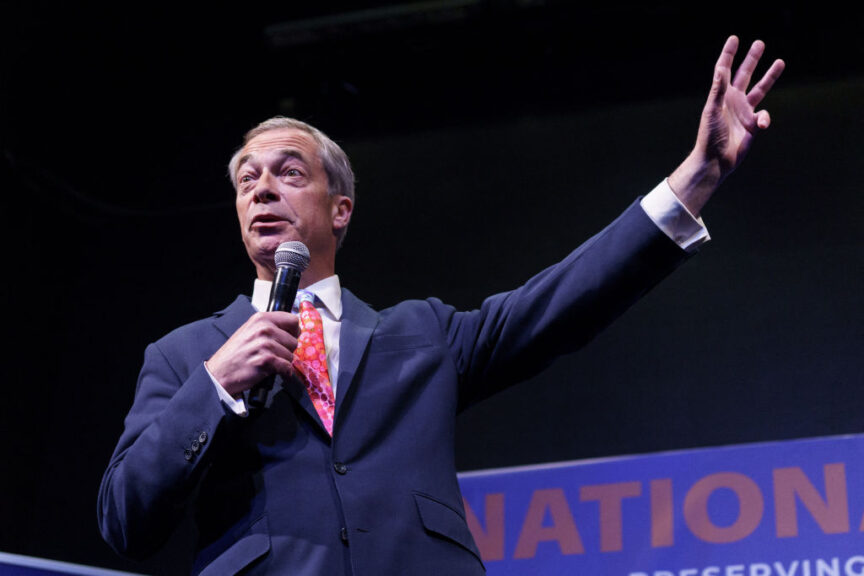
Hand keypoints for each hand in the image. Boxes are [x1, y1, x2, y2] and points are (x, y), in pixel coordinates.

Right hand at [206, 311, 299, 396]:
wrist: (219, 372)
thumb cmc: (235, 353)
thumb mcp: (250, 330)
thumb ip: (270, 326)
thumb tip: (295, 328)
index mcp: (261, 318)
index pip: (293, 320)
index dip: (293, 332)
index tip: (287, 339)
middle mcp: (264, 329)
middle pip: (294, 340)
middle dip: (286, 350)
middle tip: (271, 354)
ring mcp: (265, 344)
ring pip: (291, 355)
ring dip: (282, 362)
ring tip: (267, 363)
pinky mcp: (266, 360)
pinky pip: (287, 367)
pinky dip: (283, 373)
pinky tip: (271, 371)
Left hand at [669, 36, 784, 215]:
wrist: (716, 160)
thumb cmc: (709, 136)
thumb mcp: (712, 110)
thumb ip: (718, 90)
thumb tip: (721, 69)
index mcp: (721, 95)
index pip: (724, 70)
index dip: (729, 54)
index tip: (734, 39)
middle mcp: (733, 101)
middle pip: (745, 74)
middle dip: (752, 59)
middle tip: (759, 43)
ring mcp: (744, 112)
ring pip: (760, 89)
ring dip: (770, 76)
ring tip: (780, 62)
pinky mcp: (753, 125)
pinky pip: (765, 116)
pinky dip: (765, 119)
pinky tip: (760, 126)